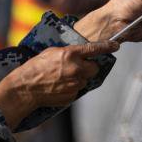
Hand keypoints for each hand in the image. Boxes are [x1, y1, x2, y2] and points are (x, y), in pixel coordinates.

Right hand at [0, 41, 118, 125]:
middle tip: (77, 67)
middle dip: (89, 67)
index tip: (115, 46)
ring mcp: (75, 84)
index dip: (107, 47)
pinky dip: (71, 88)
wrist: (26, 88)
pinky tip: (58, 86)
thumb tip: (79, 53)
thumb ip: (68, 52)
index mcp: (71, 54)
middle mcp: (76, 69)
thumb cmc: (35, 68)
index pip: (94, 49)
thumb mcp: (51, 52)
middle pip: (94, 68)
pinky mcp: (71, 95)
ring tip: (61, 78)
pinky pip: (77, 90)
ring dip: (78, 79)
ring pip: (85, 80)